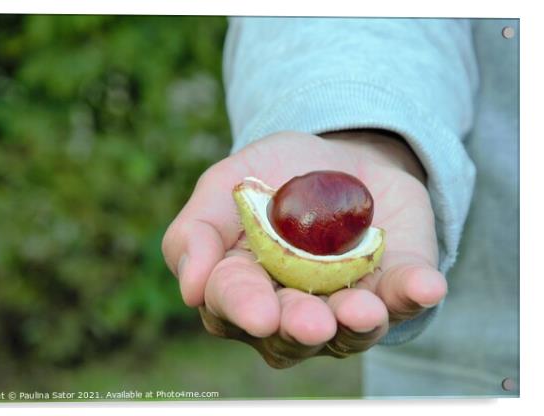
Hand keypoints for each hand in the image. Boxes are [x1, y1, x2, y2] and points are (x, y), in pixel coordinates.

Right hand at [162, 130, 446, 367]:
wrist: (336, 155)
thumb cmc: (273, 174)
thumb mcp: (224, 186)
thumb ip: (196, 232)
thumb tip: (191, 290)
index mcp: (242, 285)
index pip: (234, 305)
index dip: (244, 308)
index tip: (259, 312)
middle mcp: (291, 309)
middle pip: (291, 336)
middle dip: (300, 328)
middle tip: (312, 322)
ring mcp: (345, 304)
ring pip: (349, 334)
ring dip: (356, 326)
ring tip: (363, 310)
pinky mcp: (392, 285)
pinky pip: (404, 298)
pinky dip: (412, 293)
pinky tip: (424, 287)